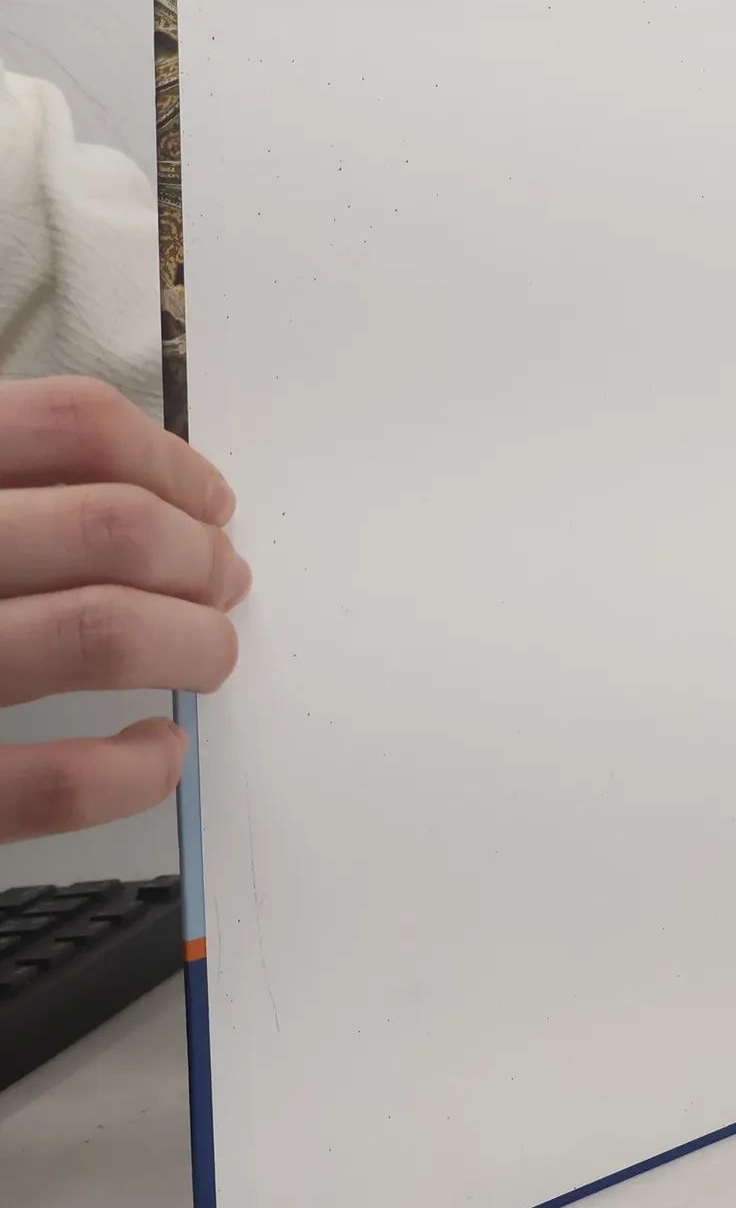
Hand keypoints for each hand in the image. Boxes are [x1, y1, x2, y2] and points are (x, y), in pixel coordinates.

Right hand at [0, 377, 247, 841]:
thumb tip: (137, 492)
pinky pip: (43, 783)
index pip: (68, 425)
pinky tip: (153, 753)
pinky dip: (129, 772)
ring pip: (99, 631)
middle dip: (196, 556)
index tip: (207, 500)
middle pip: (108, 527)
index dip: (168, 463)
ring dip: (191, 642)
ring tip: (208, 653)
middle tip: (220, 581)